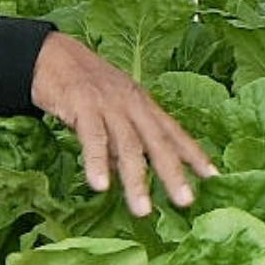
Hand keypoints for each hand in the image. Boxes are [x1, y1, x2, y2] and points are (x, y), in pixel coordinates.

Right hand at [31, 33, 215, 214]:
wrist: (50, 54)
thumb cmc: (83, 86)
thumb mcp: (111, 110)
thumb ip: (121, 139)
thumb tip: (126, 174)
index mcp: (143, 104)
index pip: (174, 132)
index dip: (194, 153)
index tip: (213, 176)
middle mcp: (132, 104)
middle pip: (158, 142)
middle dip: (173, 174)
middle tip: (186, 201)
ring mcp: (109, 104)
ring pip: (128, 146)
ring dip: (136, 180)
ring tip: (142, 210)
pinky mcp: (82, 105)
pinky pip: (93, 138)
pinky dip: (98, 162)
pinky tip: (101, 185)